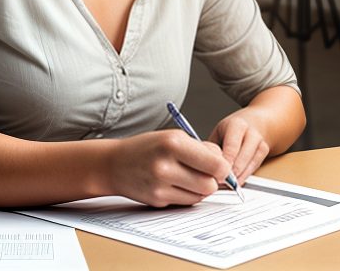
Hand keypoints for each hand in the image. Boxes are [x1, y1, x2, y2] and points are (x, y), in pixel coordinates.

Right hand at [108, 130, 231, 207]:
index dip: (222, 167)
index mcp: (173, 143)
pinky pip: (187, 202)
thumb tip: (224, 164)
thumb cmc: (147, 147)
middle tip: (204, 172)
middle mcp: (166, 165)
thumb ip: (200, 149)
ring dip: (200, 188)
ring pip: (200, 196)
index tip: (219, 165)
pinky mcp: (158, 200)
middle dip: (212, 180)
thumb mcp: (173, 136)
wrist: (115, 163)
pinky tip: (177, 184)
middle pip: (210, 184)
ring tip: (189, 177)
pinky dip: (188, 195)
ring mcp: (161, 185)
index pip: (216, 164)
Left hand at [208, 111, 269, 184]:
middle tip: (218, 182)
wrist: (255, 122)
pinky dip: (244, 177)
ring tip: (225, 184)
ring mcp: (260, 142)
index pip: (231, 147)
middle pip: (242, 158)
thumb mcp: (219, 132)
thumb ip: (212, 148)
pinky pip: (254, 169)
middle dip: (230, 173)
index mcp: (237, 125)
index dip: (224, 164)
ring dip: (237, 178)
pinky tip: (235, 182)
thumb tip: (203, 164)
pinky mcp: (265, 152)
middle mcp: (250, 133)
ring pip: (249, 166)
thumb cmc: (232, 129)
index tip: (216, 175)